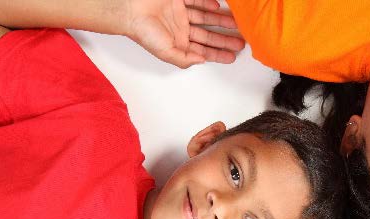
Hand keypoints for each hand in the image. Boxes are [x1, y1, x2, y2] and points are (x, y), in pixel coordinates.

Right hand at [124, 0, 244, 67]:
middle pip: (208, 35)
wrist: (129, 10)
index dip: (218, 54)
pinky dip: (207, 2)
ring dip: (220, 21)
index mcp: (178, 43)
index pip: (203, 51)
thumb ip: (184, 59)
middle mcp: (180, 29)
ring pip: (205, 18)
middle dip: (224, 39)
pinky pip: (195, 0)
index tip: (232, 57)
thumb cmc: (143, 31)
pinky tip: (218, 6)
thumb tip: (201, 61)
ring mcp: (179, 13)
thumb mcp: (166, 52)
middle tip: (240, 43)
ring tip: (236, 25)